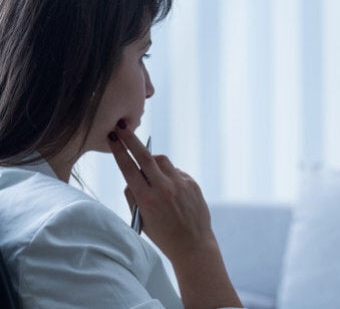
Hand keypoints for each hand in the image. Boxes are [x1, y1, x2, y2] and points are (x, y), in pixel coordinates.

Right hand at [107, 121, 241, 307]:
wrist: (193, 244)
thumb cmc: (163, 235)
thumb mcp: (141, 218)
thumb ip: (134, 196)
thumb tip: (131, 176)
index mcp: (148, 199)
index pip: (129, 168)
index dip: (119, 151)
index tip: (113, 138)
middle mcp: (164, 188)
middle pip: (145, 156)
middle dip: (131, 140)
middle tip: (122, 127)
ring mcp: (180, 184)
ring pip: (162, 161)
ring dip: (152, 161)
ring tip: (150, 174)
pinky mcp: (192, 183)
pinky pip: (176, 171)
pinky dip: (169, 175)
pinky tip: (170, 190)